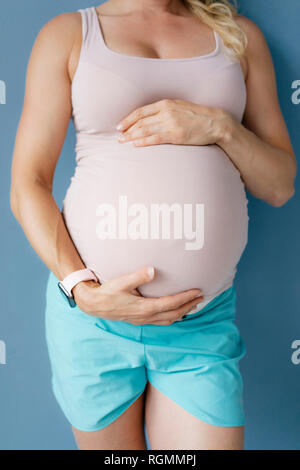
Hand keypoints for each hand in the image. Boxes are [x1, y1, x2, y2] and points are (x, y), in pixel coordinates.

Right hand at [72, 266, 202, 325]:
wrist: (93, 304)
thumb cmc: (107, 292)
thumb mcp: (121, 282)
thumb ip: (138, 276)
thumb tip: (153, 270)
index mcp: (145, 307)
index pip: (171, 303)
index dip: (186, 298)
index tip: (198, 291)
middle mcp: (146, 316)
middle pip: (174, 313)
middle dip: (189, 306)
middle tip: (201, 297)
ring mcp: (143, 320)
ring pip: (169, 319)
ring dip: (182, 312)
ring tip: (193, 305)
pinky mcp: (139, 320)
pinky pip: (161, 321)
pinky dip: (172, 317)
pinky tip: (174, 313)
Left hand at [116, 98, 230, 146]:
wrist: (215, 123)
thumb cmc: (197, 116)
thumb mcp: (179, 107)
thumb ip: (165, 110)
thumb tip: (150, 118)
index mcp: (166, 103)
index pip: (141, 111)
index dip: (128, 119)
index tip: (119, 126)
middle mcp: (166, 112)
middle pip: (140, 121)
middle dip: (127, 129)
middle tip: (118, 137)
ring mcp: (171, 123)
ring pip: (145, 130)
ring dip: (131, 136)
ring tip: (123, 142)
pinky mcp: (176, 135)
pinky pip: (155, 139)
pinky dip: (143, 142)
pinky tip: (135, 145)